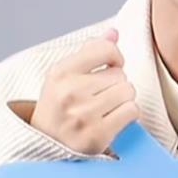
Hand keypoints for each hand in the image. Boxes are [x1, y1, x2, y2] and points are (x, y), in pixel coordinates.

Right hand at [30, 28, 139, 154]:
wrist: (46, 144)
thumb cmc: (60, 106)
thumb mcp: (65, 75)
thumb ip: (90, 52)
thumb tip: (113, 32)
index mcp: (60, 73)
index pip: (106, 48)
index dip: (114, 56)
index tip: (109, 66)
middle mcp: (69, 93)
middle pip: (120, 74)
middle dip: (115, 83)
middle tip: (100, 96)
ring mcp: (83, 116)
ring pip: (128, 91)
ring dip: (123, 99)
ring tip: (107, 107)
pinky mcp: (96, 136)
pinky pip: (132, 111)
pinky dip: (127, 114)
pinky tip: (113, 119)